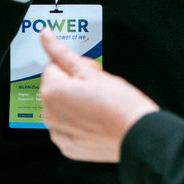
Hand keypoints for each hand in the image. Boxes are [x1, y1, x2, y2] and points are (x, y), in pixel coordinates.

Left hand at [39, 29, 157, 162]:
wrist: (137, 136)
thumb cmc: (119, 104)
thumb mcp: (90, 71)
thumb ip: (62, 52)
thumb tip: (45, 35)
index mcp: (51, 92)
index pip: (53, 66)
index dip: (75, 66)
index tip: (91, 72)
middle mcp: (49, 115)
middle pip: (56, 88)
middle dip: (73, 84)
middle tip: (98, 87)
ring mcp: (58, 133)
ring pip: (62, 108)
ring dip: (75, 104)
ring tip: (99, 105)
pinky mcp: (69, 147)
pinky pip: (68, 128)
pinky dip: (79, 123)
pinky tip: (97, 120)